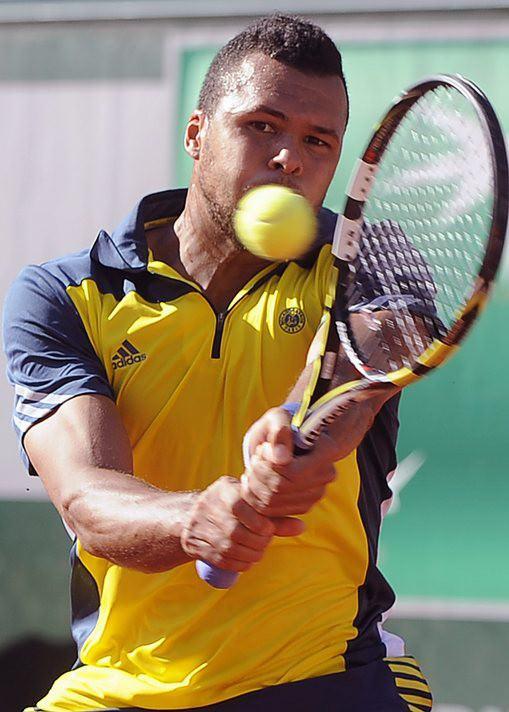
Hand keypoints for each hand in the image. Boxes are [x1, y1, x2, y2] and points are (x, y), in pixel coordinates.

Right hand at [181, 475, 302, 572]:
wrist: (189, 516)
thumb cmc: (230, 506)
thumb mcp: (248, 502)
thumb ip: (275, 515)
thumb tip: (301, 527)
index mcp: (223, 490)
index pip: (244, 509)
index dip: (260, 524)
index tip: (267, 529)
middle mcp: (209, 507)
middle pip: (241, 533)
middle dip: (258, 541)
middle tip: (264, 541)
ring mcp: (201, 528)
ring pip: (234, 549)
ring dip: (251, 554)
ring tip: (257, 550)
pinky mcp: (199, 547)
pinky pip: (225, 561)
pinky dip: (240, 563)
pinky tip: (245, 558)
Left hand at [241, 407, 337, 517]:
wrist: (290, 438)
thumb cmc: (283, 424)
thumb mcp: (278, 418)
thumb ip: (279, 432)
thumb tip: (280, 458)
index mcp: (326, 450)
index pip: (291, 471)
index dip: (268, 463)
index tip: (263, 449)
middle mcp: (326, 476)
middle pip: (279, 489)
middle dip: (258, 473)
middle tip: (255, 458)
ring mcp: (316, 493)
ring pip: (272, 502)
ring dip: (253, 484)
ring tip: (254, 467)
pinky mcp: (304, 506)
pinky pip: (271, 512)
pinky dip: (255, 497)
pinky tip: (254, 480)